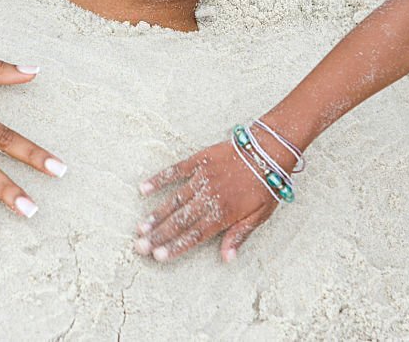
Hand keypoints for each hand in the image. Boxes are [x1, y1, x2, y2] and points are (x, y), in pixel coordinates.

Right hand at [135, 139, 286, 261]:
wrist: (269, 149)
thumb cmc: (266, 184)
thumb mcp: (260, 215)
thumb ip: (239, 235)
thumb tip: (227, 259)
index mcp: (224, 213)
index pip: (195, 235)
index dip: (176, 246)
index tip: (158, 256)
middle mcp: (209, 197)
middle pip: (180, 220)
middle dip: (159, 235)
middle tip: (139, 246)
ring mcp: (202, 178)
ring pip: (174, 200)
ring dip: (156, 215)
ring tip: (141, 227)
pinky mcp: (199, 160)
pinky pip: (175, 171)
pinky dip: (159, 179)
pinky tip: (144, 188)